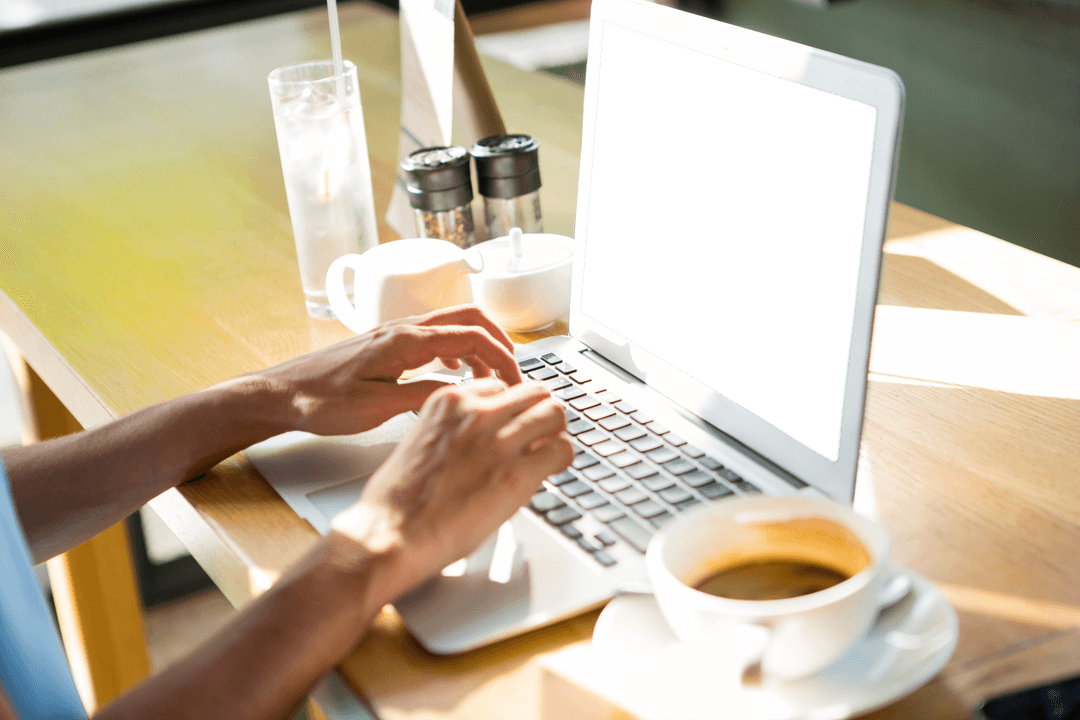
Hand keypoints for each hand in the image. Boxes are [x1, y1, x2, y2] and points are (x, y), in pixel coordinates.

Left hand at [254, 305, 522, 435]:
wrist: (280, 394)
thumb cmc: (320, 401)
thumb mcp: (377, 408)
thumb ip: (422, 396)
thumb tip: (463, 392)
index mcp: (404, 341)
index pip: (470, 337)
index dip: (502, 357)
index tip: (517, 382)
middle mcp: (402, 329)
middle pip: (468, 318)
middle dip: (499, 342)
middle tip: (515, 374)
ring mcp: (395, 334)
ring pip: (452, 326)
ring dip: (479, 346)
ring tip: (491, 380)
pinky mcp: (387, 345)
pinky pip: (434, 337)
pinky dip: (457, 351)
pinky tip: (455, 376)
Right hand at [330, 377, 572, 603]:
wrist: (390, 533)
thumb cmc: (398, 500)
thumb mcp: (421, 442)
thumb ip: (455, 432)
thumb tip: (480, 442)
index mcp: (448, 402)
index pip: (500, 386)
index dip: (509, 409)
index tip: (511, 426)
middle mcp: (476, 412)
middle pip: (534, 391)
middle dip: (539, 412)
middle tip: (539, 435)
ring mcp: (498, 440)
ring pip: (554, 412)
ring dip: (555, 431)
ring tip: (547, 452)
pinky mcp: (516, 472)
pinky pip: (561, 449)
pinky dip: (561, 458)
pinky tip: (549, 471)